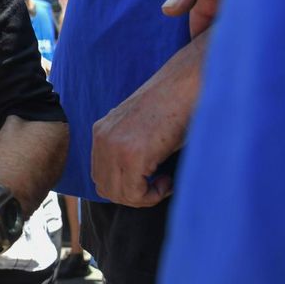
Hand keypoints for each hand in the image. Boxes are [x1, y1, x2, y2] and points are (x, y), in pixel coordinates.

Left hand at [90, 34, 206, 206]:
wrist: (184, 86)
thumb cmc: (172, 107)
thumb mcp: (139, 128)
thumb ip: (127, 148)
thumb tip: (130, 180)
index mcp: (101, 131)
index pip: (100, 175)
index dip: (124, 186)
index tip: (149, 179)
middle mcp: (102, 139)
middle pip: (105, 189)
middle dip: (133, 195)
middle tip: (157, 184)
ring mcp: (115, 147)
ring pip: (119, 195)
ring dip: (143, 196)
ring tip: (164, 180)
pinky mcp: (133, 155)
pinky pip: (134, 193)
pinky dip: (152, 195)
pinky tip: (167, 180)